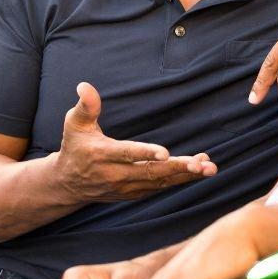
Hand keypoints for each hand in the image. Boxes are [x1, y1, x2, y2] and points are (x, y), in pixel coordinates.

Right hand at [55, 82, 215, 201]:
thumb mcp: (74, 124)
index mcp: (102, 155)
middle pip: (150, 172)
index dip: (145, 153)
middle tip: (201, 164)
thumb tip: (85, 85)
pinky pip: (161, 186)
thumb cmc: (75, 147)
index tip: (165, 152)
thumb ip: (85, 106)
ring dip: (186, 175)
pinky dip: (180, 179)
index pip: (126, 154)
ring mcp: (127, 187)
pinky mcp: (135, 193)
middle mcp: (116, 174)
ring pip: (160, 182)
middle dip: (178, 168)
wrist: (68, 183)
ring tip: (209, 167)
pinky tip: (199, 169)